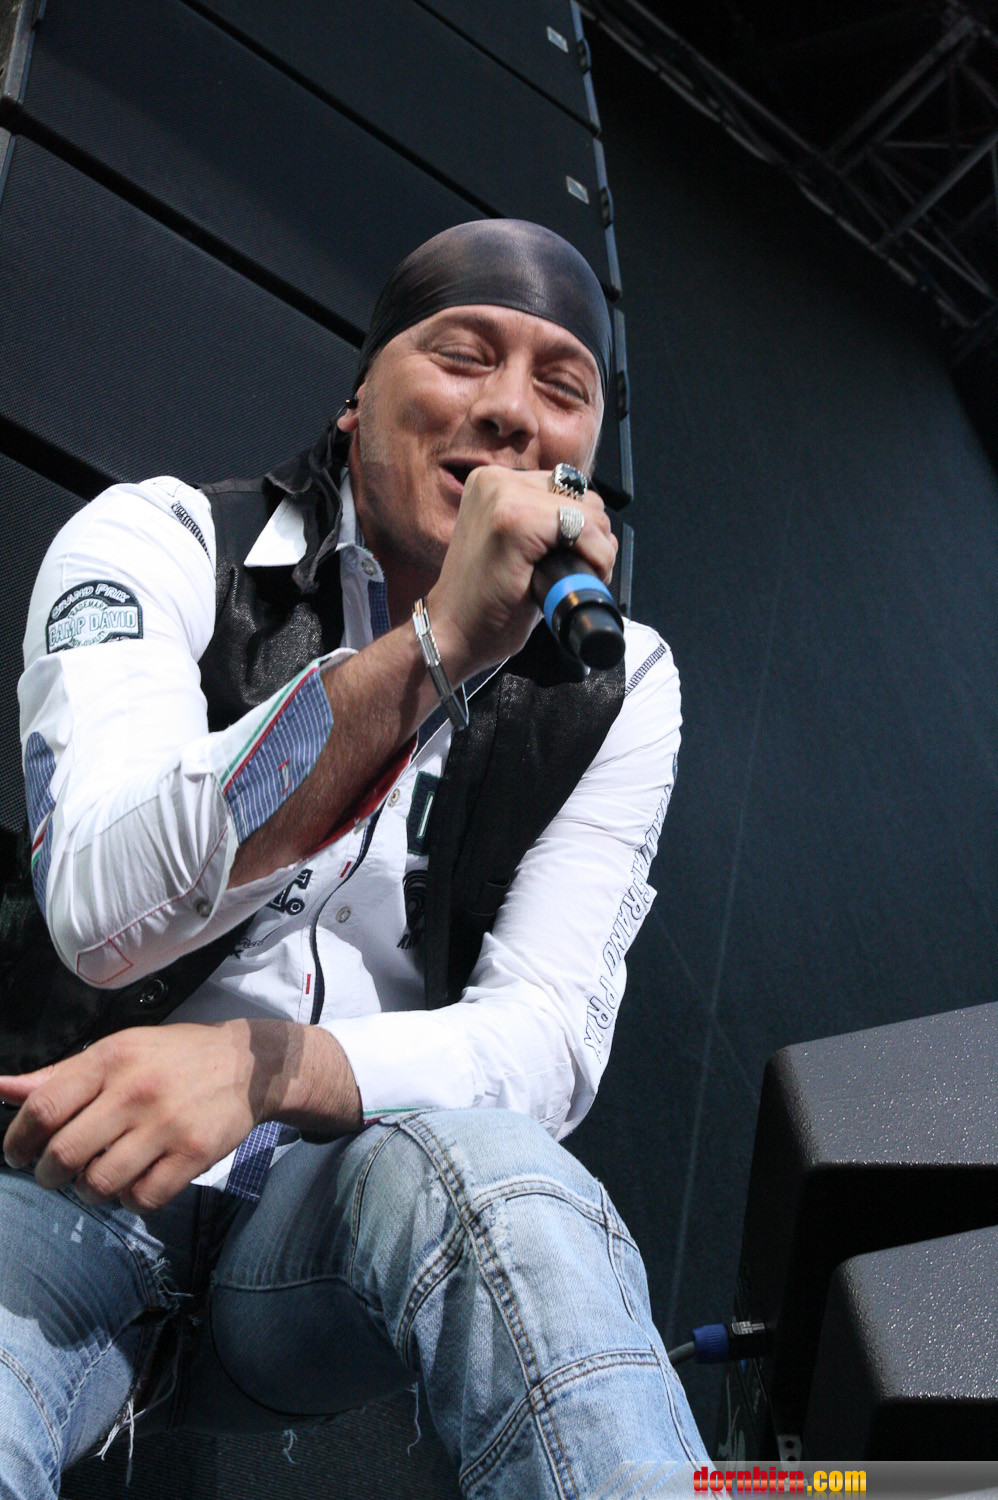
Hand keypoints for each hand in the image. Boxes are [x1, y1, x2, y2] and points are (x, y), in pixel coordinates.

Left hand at [0, 1020, 361, 1210]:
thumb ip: (59, 1075)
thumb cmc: (171, 1057)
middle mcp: (136, 1090)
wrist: (247, 1064)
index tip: (17, 1155)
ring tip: (97, 1178)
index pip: (44, 1108)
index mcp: (110, 1059)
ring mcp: (167, 1125)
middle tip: (55, 1173)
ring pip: (100, 1183)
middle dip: (48, 1174)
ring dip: (88, 1191)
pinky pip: (142, 1198)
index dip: (18, 1140)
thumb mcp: (117, 1050)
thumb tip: (1, 1087)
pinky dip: (130, 1200)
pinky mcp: (194, 1154)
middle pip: (64, 1153)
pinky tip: (135, 1183)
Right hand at [426, 466, 615, 679]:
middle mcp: (496, 479)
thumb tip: (597, 527)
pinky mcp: (514, 521)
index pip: (567, 489)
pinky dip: (595, 558)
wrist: (452, 634)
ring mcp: (503, 496)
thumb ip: (545, 525)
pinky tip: (574, 578)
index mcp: (494, 482)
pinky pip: (583, 528)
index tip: (572, 561)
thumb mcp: (516, 549)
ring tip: (568, 578)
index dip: (583, 528)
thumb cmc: (485, 602)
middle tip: (572, 573)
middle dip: (592, 538)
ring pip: (589, 512)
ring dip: (596, 550)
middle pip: (584, 497)